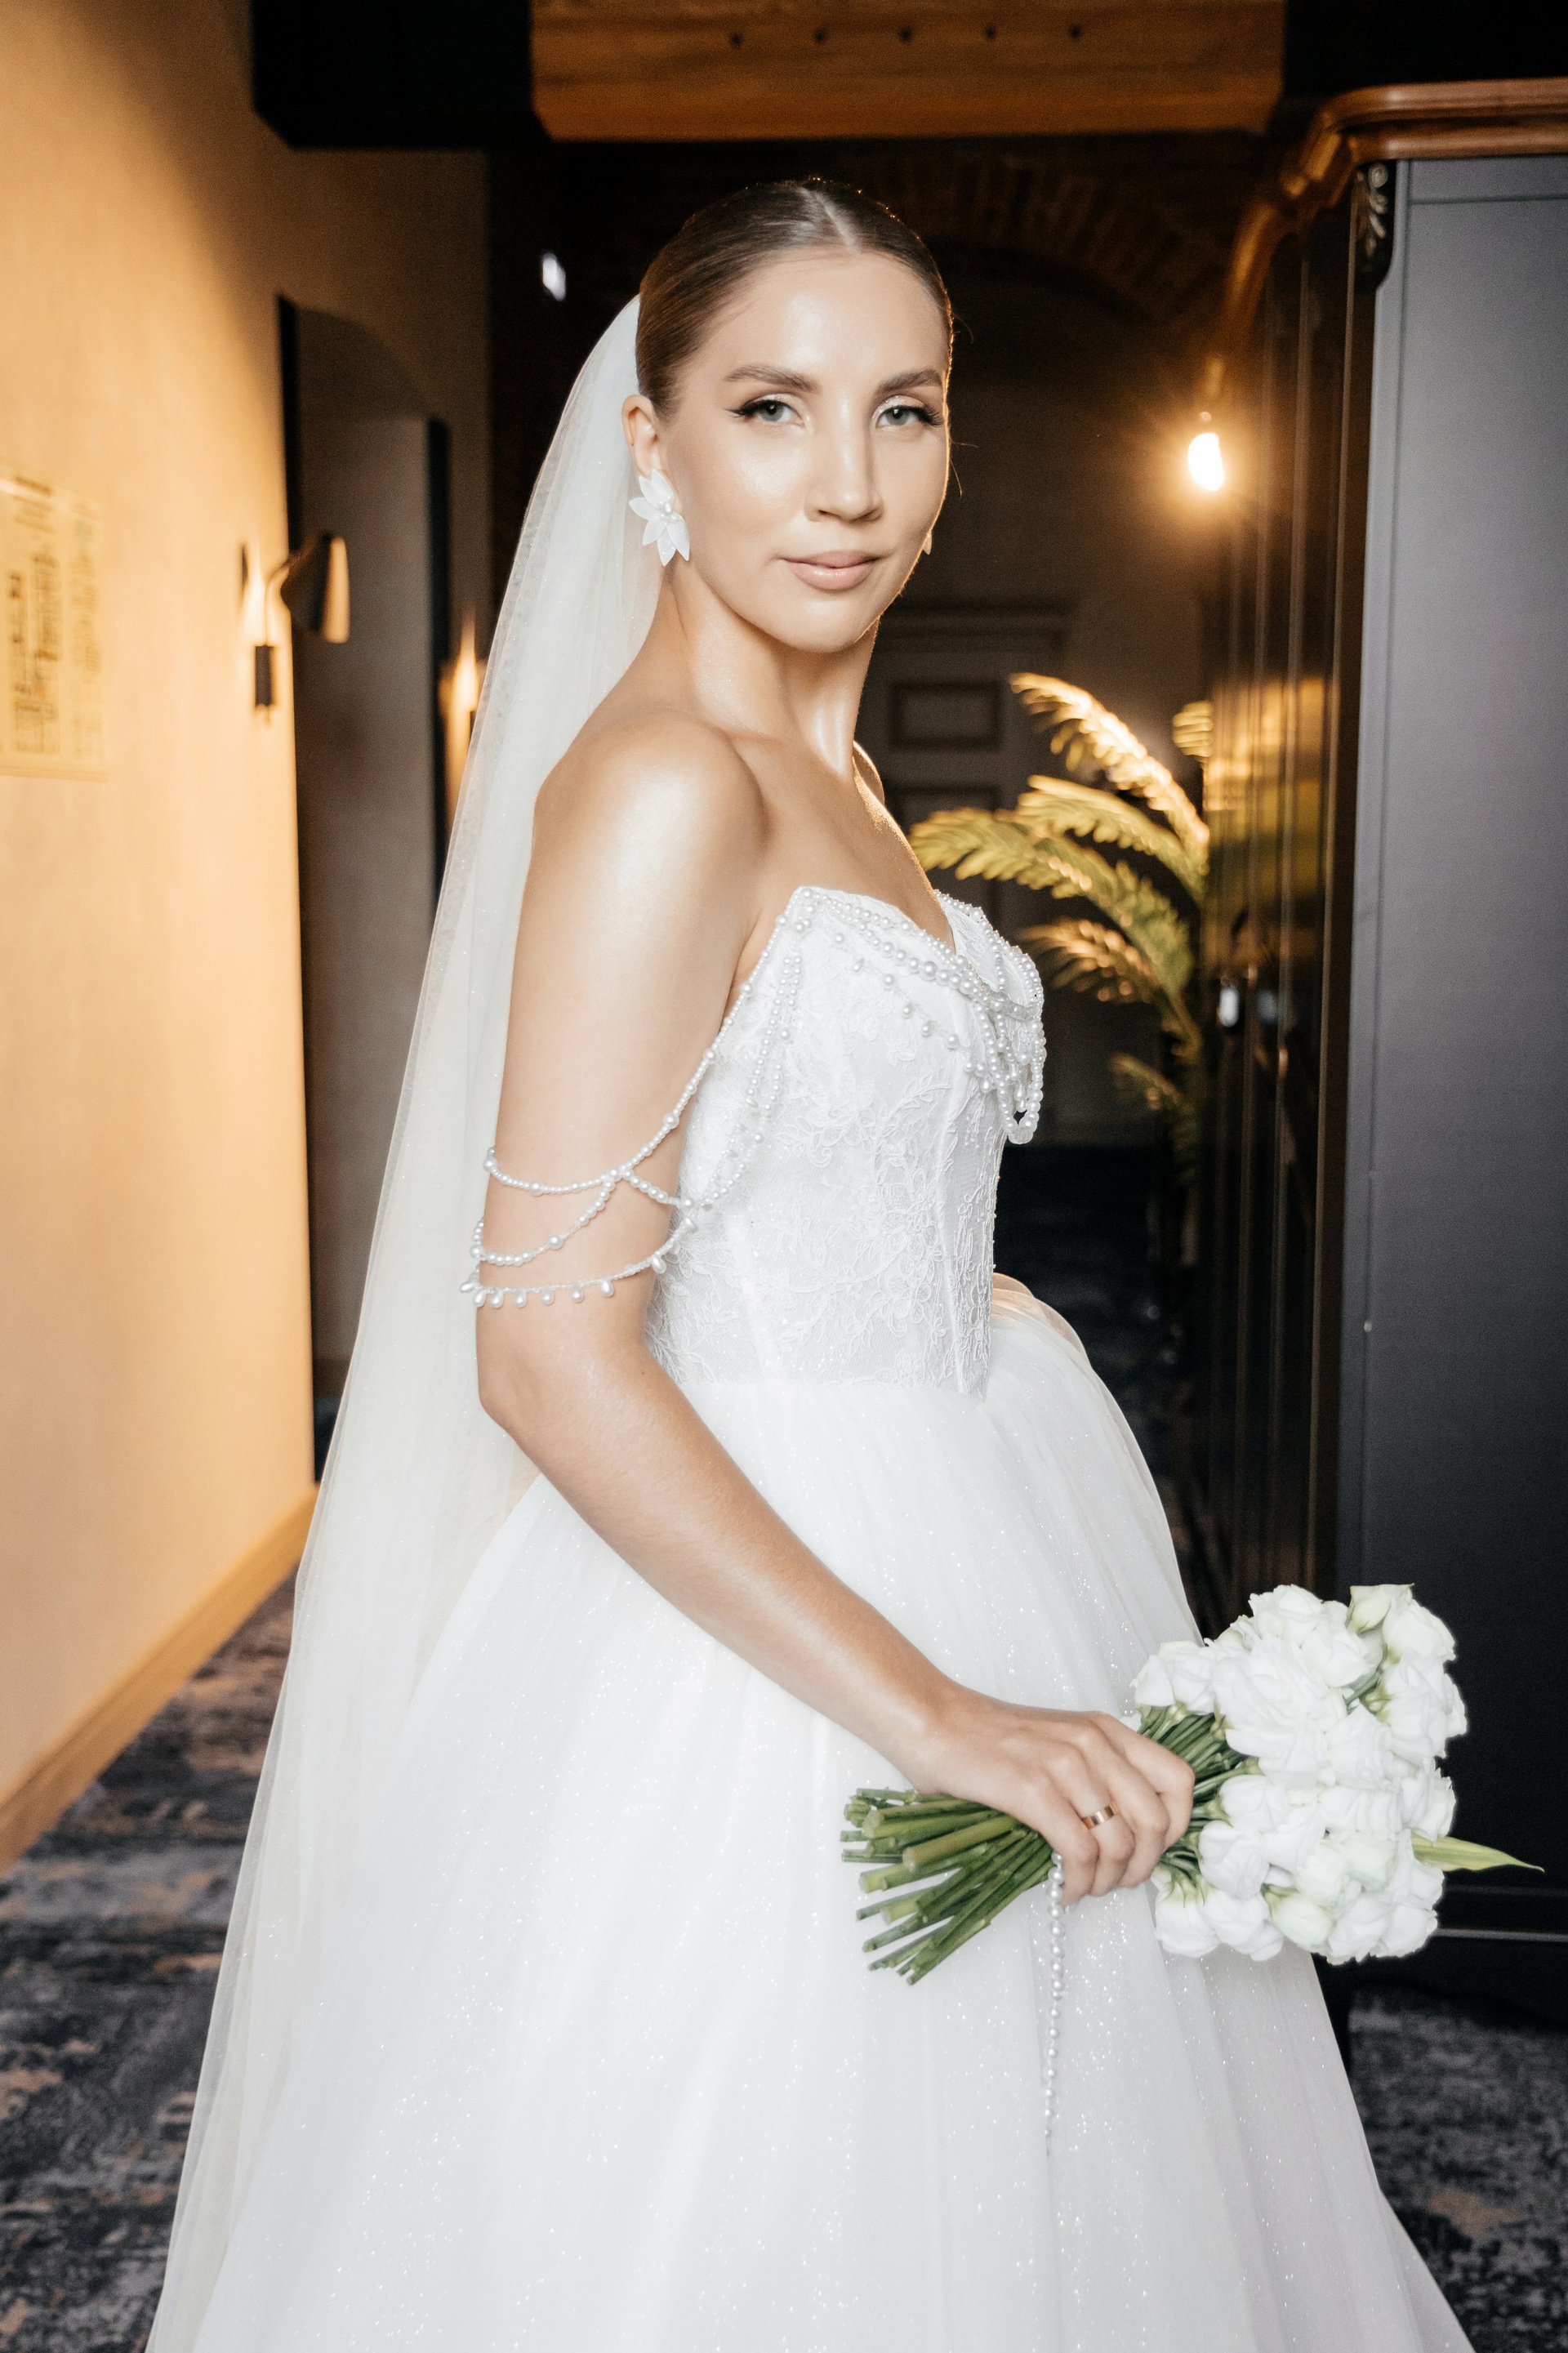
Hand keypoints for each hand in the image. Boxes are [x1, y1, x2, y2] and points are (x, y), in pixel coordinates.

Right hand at [897, 1687, 1194, 1904]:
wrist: (933, 1722)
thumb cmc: (989, 1740)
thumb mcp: (1060, 1742)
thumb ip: (1096, 1772)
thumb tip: (1127, 1835)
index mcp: (1107, 1730)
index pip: (1179, 1781)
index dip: (1176, 1828)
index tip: (1149, 1851)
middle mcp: (1095, 1743)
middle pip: (1157, 1821)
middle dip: (1143, 1867)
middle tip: (1116, 1883)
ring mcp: (1066, 1765)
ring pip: (1121, 1842)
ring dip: (1107, 1881)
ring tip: (1084, 1888)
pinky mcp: (1033, 1790)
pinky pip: (1079, 1851)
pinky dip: (1077, 1882)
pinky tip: (1061, 1890)